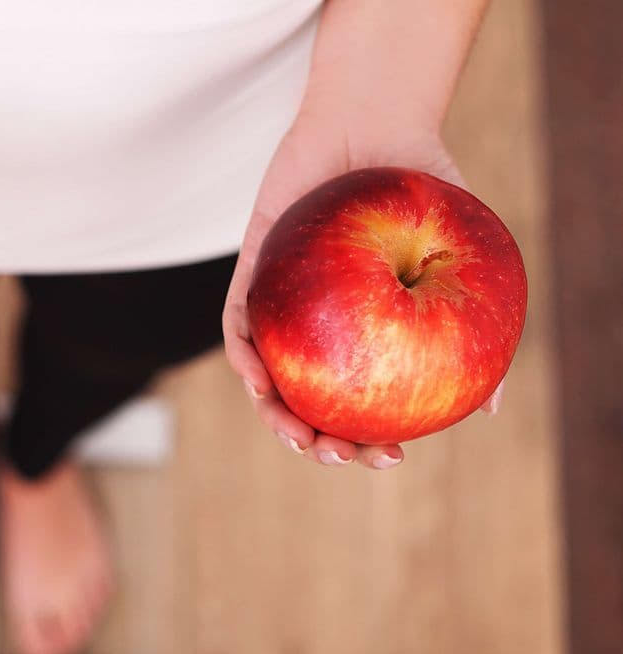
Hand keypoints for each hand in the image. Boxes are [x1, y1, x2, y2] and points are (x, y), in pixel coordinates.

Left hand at [222, 110, 502, 468]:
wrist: (375, 121)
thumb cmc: (421, 187)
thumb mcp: (460, 255)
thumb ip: (472, 324)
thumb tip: (489, 407)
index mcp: (364, 330)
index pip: (359, 401)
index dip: (368, 439)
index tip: (389, 457)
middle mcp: (320, 324)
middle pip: (306, 399)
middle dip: (316, 442)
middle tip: (337, 456)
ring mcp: (282, 302)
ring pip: (266, 374)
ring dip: (273, 413)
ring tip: (297, 436)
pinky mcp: (251, 271)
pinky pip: (238, 321)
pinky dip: (244, 354)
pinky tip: (258, 377)